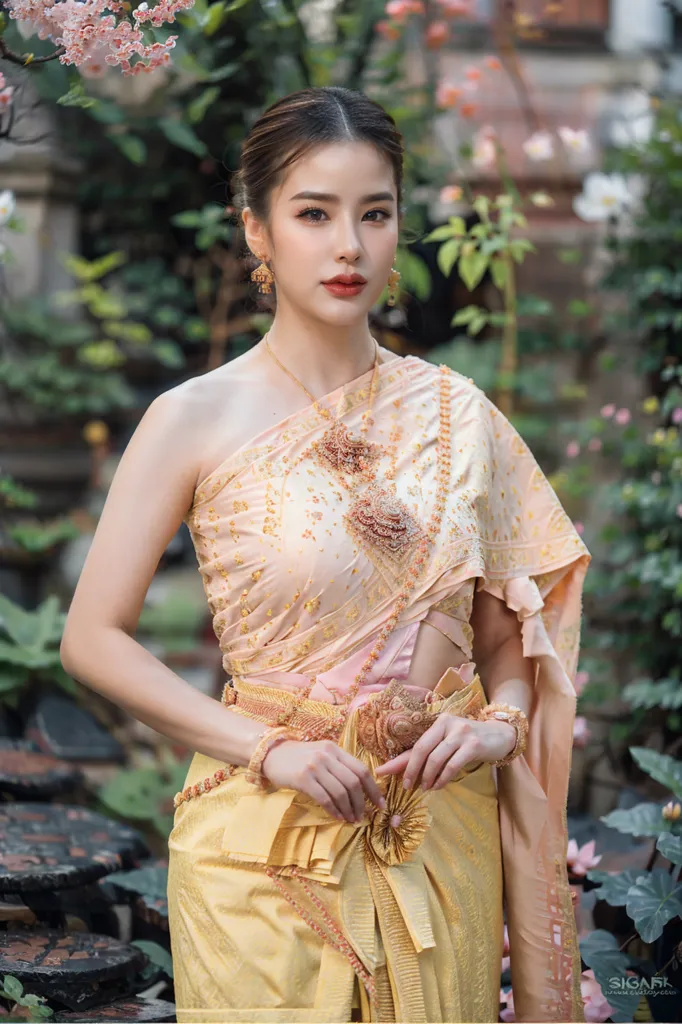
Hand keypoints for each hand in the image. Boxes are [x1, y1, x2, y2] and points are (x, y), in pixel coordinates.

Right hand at [261, 739, 386, 822]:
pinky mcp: (303, 778)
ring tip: (351, 819)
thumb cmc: (299, 758)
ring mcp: (315, 766)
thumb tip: (361, 788)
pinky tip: (338, 817)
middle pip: (353, 782)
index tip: (380, 804)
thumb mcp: (321, 754)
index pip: (361, 769)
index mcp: (335, 749)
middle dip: (362, 802)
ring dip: (349, 809)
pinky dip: (334, 810)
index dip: (374, 788)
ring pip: (340, 792)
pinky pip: (325, 798)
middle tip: (364, 816)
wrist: (271, 755)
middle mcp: (327, 755)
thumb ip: (339, 765)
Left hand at [374, 714, 516, 790]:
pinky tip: (439, 786)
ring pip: (437, 758)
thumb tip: (392, 768)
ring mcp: (462, 733)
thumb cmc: (468, 741)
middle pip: (422, 749)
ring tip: (425, 788)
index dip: (399, 760)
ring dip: (428, 776)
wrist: (500, 735)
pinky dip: (443, 778)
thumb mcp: (446, 742)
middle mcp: (447, 723)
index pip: (415, 743)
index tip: (382, 772)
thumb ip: (423, 753)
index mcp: (438, 721)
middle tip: (407, 786)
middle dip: (412, 770)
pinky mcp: (474, 744)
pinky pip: (453, 765)